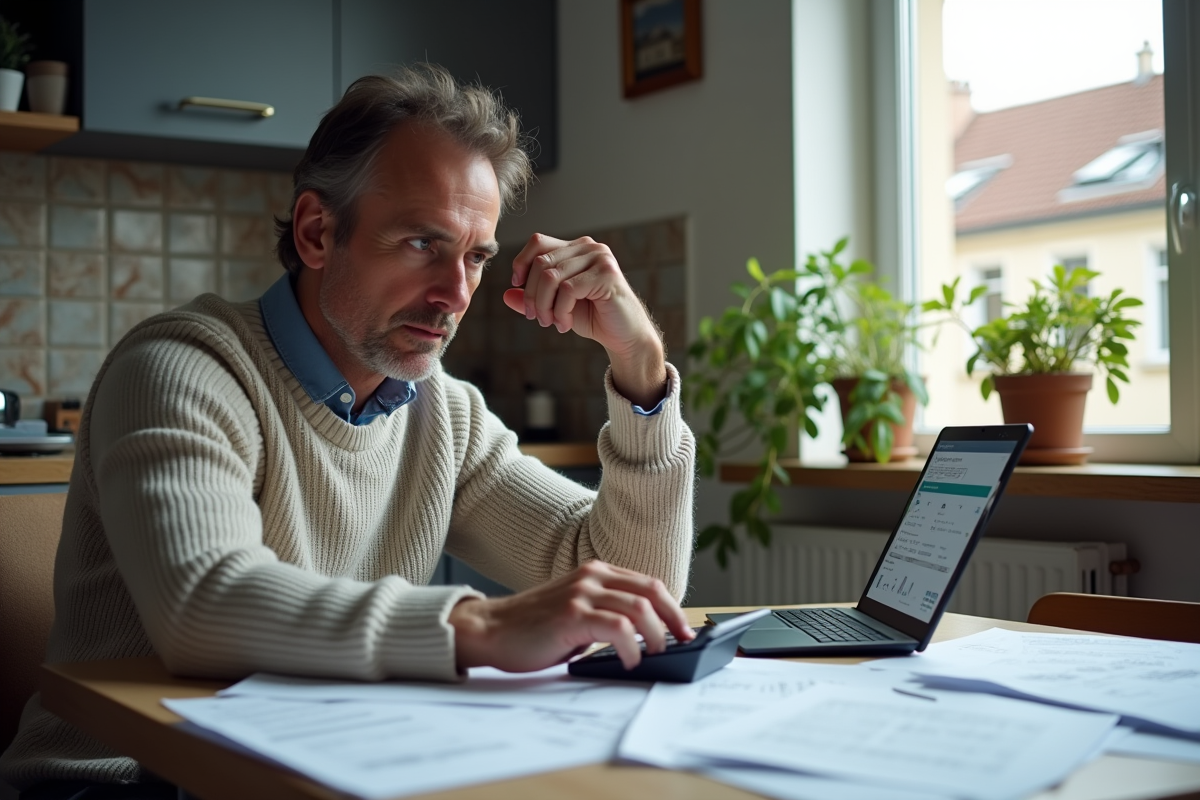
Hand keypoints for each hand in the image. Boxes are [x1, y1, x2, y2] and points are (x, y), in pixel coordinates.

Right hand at [448, 561, 694, 672]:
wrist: (491, 629)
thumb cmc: (534, 628)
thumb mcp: (577, 612)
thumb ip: (606, 614)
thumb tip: (647, 637)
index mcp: (596, 573)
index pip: (648, 584)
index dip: (672, 608)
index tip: (684, 631)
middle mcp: (592, 576)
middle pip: (651, 592)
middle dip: (674, 620)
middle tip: (682, 643)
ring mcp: (581, 593)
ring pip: (639, 609)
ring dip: (655, 636)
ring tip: (654, 655)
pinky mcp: (572, 614)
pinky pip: (617, 627)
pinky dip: (631, 647)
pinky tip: (629, 660)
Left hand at [503, 234, 666, 407]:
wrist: (624, 336)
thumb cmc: (593, 317)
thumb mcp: (556, 306)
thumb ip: (533, 297)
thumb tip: (506, 294)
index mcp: (576, 248)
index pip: (538, 242)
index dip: (522, 263)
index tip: (517, 286)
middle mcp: (589, 247)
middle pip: (542, 262)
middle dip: (531, 294)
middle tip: (535, 317)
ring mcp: (600, 258)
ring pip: (552, 277)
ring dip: (544, 305)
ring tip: (550, 323)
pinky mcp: (607, 275)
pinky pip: (568, 290)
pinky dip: (560, 311)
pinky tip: (565, 324)